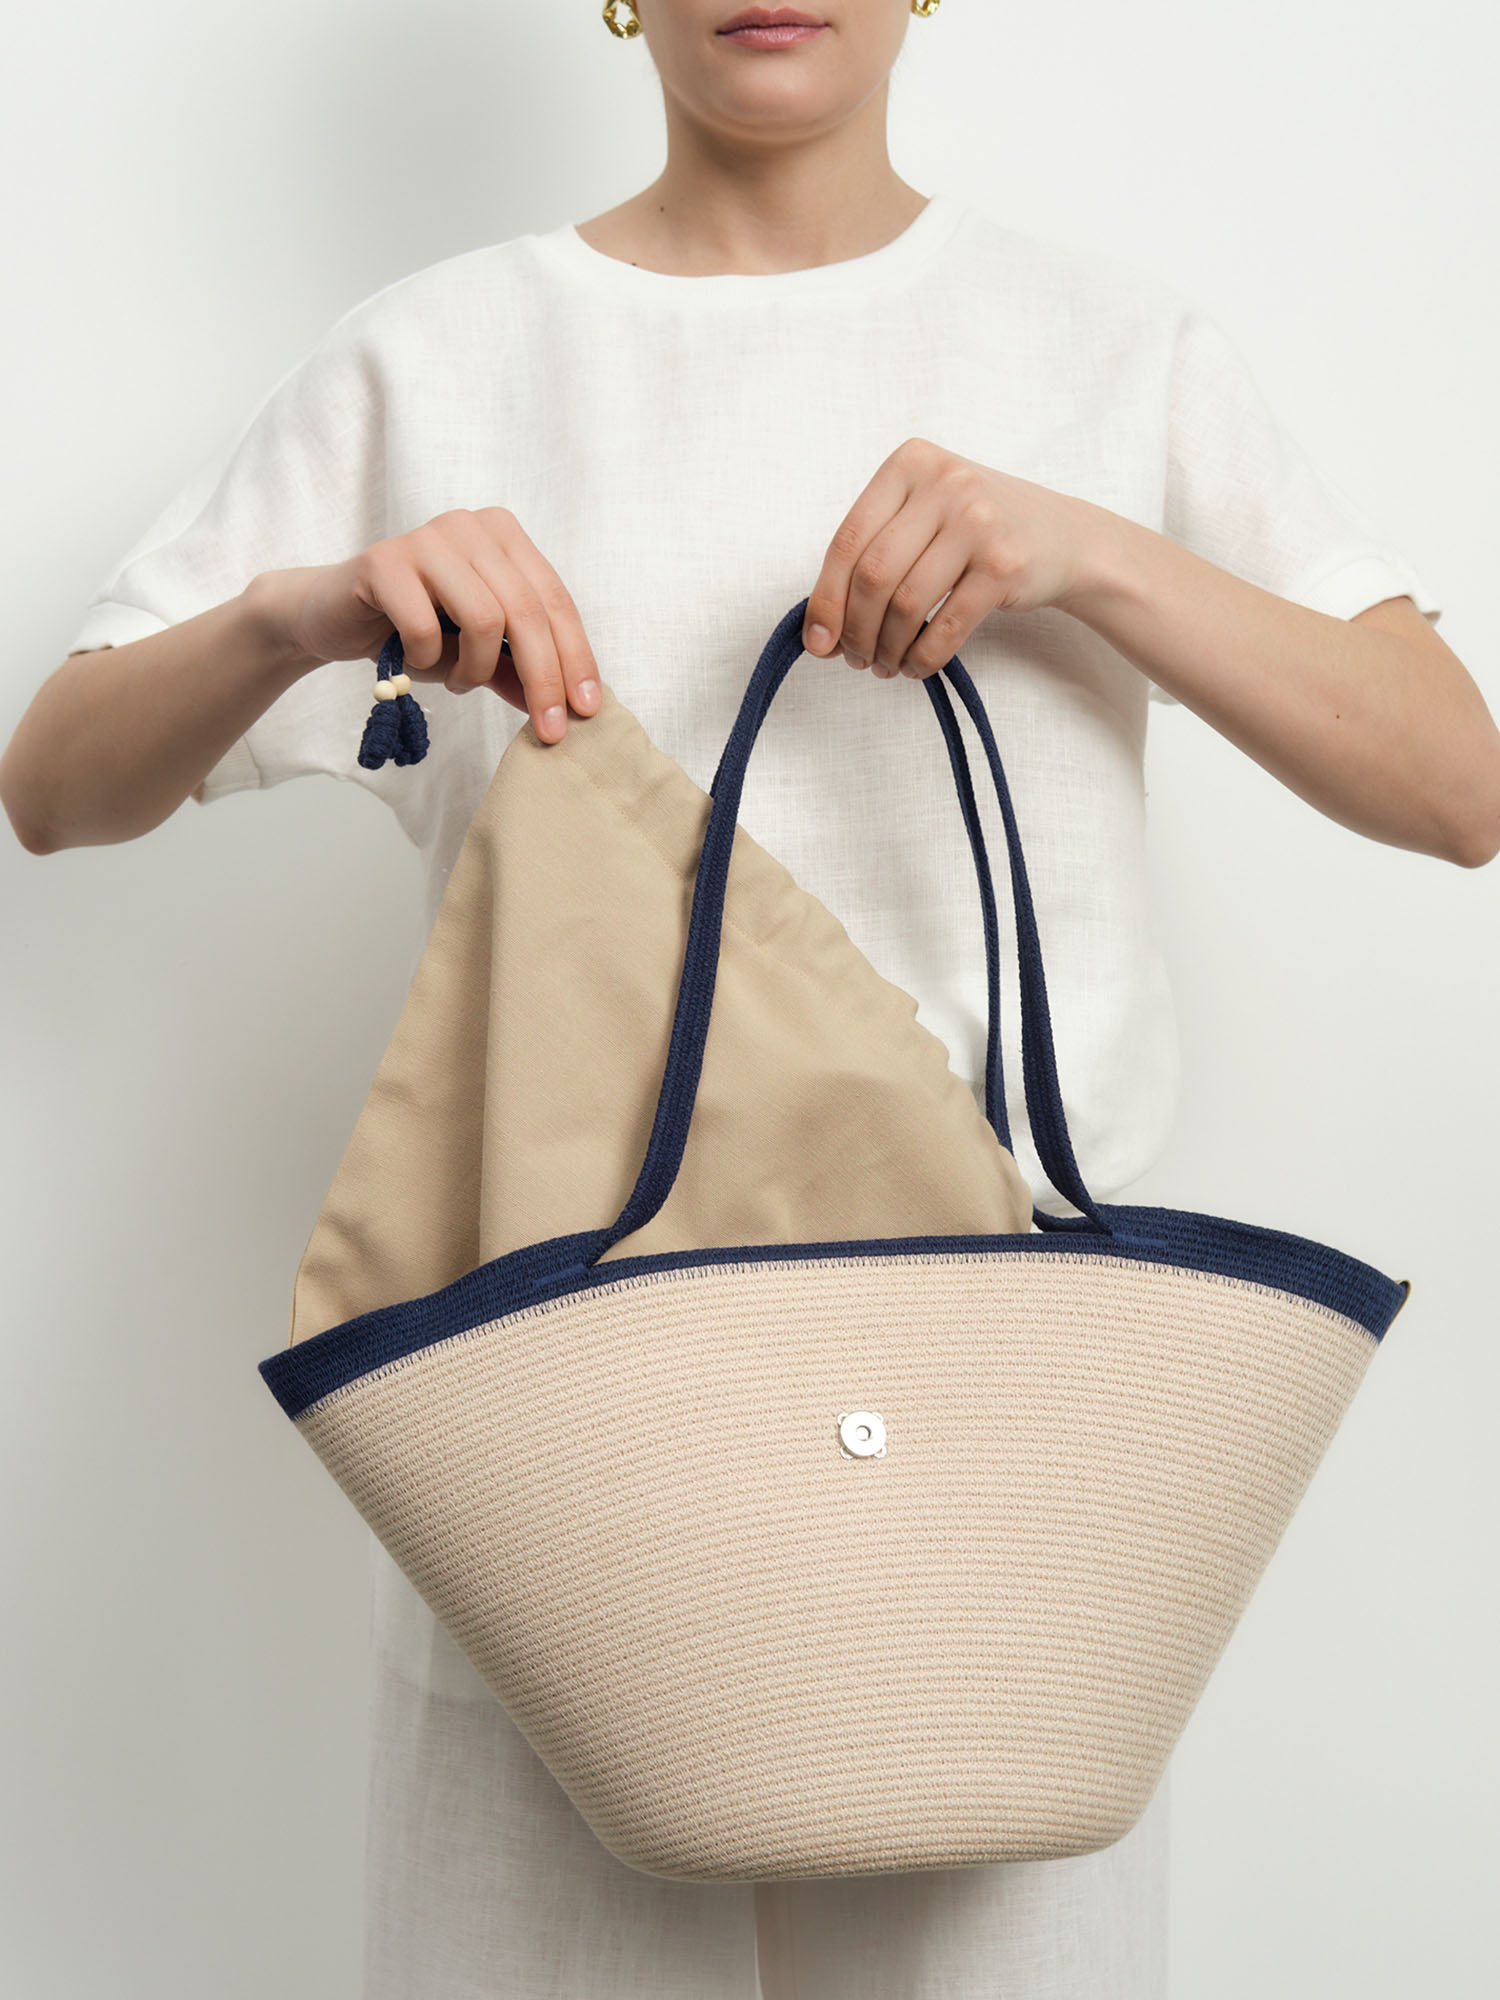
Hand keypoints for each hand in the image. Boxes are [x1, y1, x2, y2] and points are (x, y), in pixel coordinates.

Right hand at [252, 507, 601, 742]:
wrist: (334, 617)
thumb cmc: (414, 630)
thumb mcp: (478, 654)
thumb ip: (520, 672)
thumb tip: (571, 709)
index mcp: (504, 537)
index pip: (556, 601)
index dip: (576, 658)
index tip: (586, 711)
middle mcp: (470, 527)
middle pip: (527, 611)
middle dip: (544, 679)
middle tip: (547, 731)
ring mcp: (427, 538)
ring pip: (484, 617)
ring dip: (475, 669)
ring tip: (457, 682)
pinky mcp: (383, 561)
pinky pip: (426, 624)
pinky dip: (429, 659)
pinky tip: (418, 662)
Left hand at [800, 437, 1103, 679]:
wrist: (1066, 537)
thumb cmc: (979, 530)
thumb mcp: (926, 513)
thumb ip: (874, 552)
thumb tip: (819, 630)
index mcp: (910, 463)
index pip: (847, 541)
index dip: (825, 599)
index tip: (817, 641)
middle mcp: (944, 484)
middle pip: (873, 576)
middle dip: (856, 630)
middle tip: (856, 658)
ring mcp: (978, 522)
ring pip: (906, 605)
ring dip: (887, 648)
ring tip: (886, 664)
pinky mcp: (1004, 565)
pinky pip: (945, 627)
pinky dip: (922, 658)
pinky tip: (915, 667)